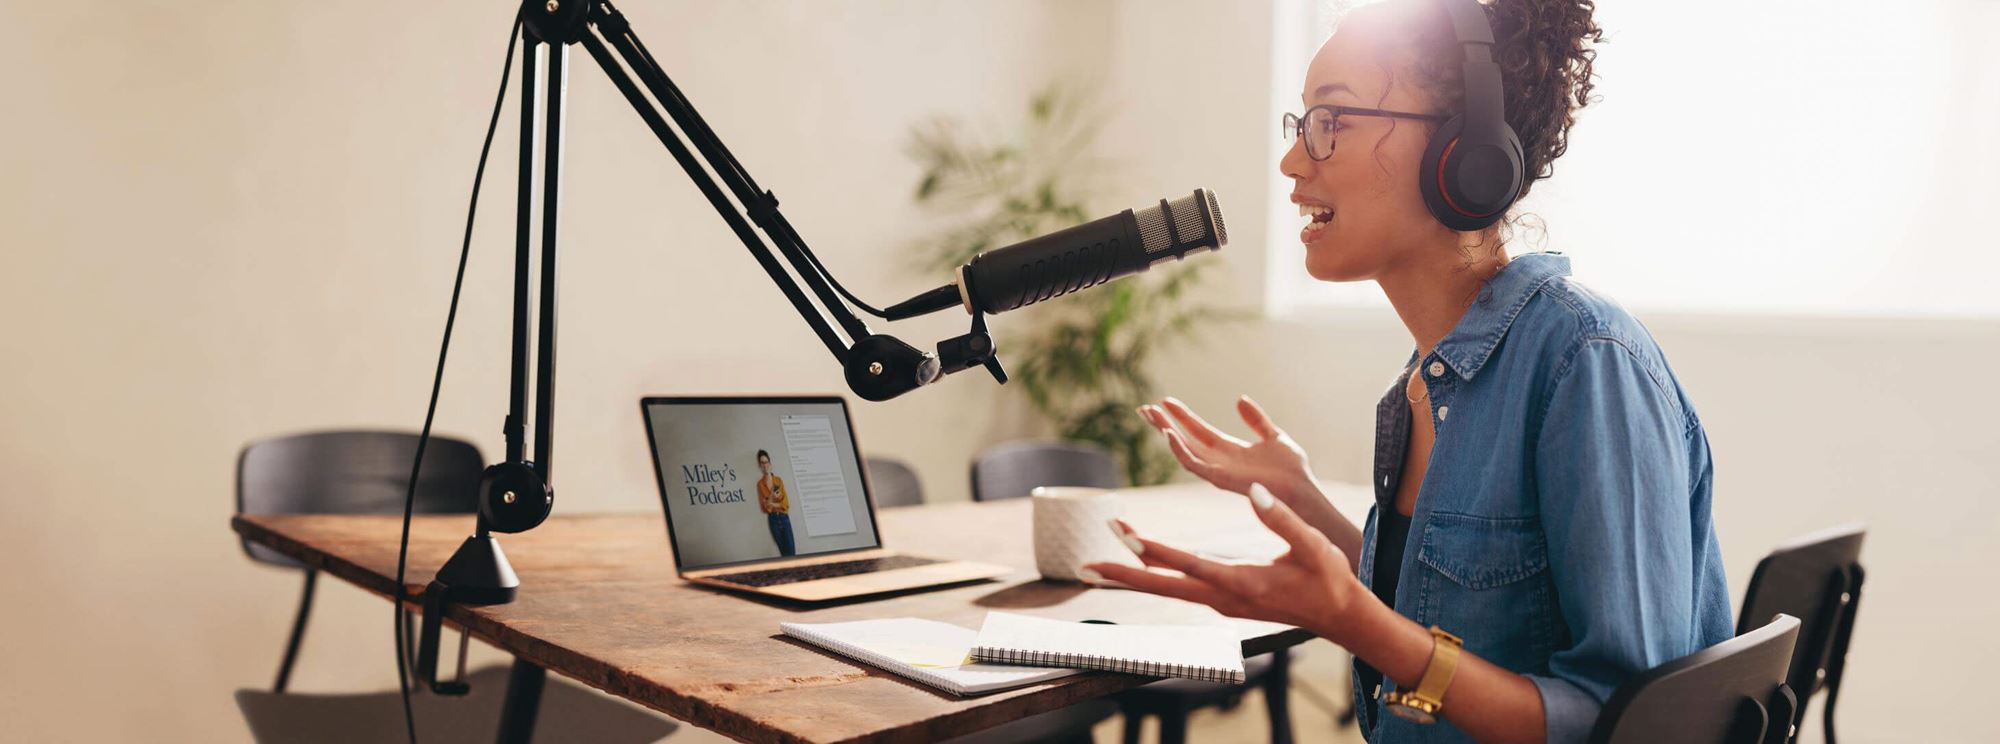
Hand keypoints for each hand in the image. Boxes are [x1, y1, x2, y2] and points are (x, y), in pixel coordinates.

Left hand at [1085, 484, 1362, 635]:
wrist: (1339, 616)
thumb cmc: (1329, 578)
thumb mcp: (1311, 545)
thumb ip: (1282, 518)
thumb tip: (1254, 490)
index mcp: (1243, 583)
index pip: (1188, 565)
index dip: (1154, 550)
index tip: (1123, 536)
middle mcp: (1225, 599)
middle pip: (1163, 588)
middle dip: (1124, 574)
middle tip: (1086, 565)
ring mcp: (1222, 604)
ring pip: (1167, 590)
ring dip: (1133, 575)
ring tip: (1098, 562)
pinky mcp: (1224, 601)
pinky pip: (1180, 588)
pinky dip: (1155, 575)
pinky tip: (1138, 563)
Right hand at [1140, 396, 1313, 500]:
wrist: (1302, 490)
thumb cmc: (1292, 470)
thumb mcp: (1273, 435)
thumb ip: (1256, 419)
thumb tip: (1240, 399)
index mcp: (1229, 450)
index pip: (1198, 430)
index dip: (1182, 416)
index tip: (1165, 400)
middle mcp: (1219, 461)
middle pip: (1184, 440)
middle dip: (1163, 424)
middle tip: (1144, 408)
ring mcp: (1217, 471)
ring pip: (1182, 450)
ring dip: (1165, 432)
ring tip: (1150, 415)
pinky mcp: (1219, 480)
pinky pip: (1193, 464)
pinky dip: (1179, 450)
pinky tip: (1169, 434)